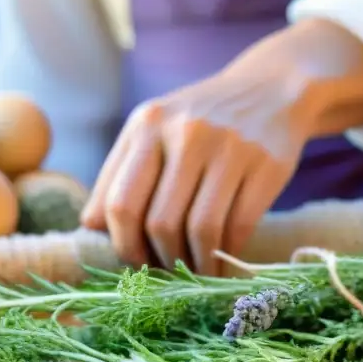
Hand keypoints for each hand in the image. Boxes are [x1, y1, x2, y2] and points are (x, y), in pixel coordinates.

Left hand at [81, 19, 362, 275]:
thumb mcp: (154, 131)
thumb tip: (89, 227)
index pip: (121, 203)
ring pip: (201, 230)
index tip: (135, 261)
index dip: (124, 244)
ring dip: (196, 264)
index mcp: (148, 125)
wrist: (273, 88)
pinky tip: (223, 260)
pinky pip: (238, 225)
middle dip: (161, 259)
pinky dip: (227, 253)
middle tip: (167, 272)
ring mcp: (228, 148)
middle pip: (160, 222)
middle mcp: (185, 133)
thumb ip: (119, 174)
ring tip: (196, 273)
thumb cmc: (201, 120)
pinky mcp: (265, 165)